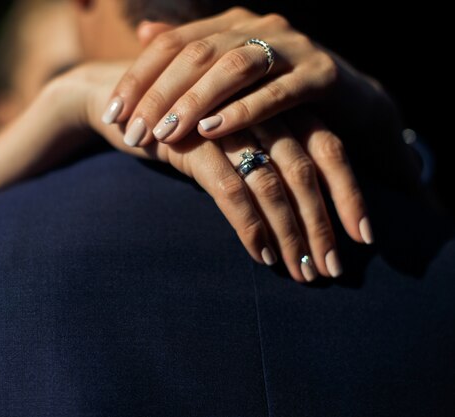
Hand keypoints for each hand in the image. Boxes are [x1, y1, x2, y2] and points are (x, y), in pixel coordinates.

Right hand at [60, 63, 355, 280]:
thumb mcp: (234, 134)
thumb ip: (267, 155)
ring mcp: (226, 125)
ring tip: (301, 272)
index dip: (349, 193)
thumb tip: (304, 204)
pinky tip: (261, 256)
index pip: (329, 148)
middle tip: (331, 270)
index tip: (365, 238)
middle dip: (322, 226)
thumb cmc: (187, 124)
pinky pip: (232, 191)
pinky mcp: (193, 144)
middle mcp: (259, 110)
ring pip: (273, 185)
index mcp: (277, 104)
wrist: (123, 99)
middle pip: (306, 171)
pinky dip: (250, 227)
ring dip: (291, 234)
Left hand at [103, 7, 384, 145]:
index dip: (137, 78)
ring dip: (195, 102)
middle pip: (196, 53)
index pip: (171, 44)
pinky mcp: (323, 74)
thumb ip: (190, 53)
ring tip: (165, 134)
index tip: (111, 114)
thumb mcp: (231, 77)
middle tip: (133, 132)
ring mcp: (293, 46)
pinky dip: (243, 111)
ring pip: (234, 66)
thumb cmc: (279, 96)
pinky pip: (278, 92)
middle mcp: (259, 26)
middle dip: (159, 94)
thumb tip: (145, 35)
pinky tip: (213, 132)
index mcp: (231, 24)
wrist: (353, 106)